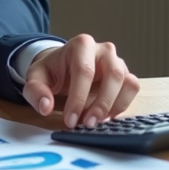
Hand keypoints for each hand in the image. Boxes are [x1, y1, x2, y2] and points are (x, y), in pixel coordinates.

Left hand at [22, 34, 139, 128]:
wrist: (63, 66)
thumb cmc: (52, 71)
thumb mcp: (36, 78)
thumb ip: (36, 91)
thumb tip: (45, 107)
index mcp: (80, 45)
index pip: (84, 71)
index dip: (78, 98)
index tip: (70, 120)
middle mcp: (103, 50)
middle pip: (112, 75)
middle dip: (100, 104)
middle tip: (87, 124)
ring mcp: (117, 61)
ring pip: (127, 82)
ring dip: (114, 106)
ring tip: (96, 122)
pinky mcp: (125, 75)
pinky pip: (132, 89)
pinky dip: (122, 105)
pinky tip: (105, 117)